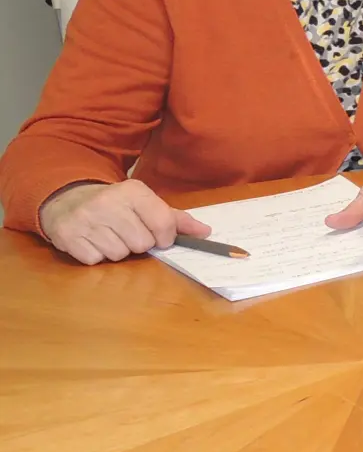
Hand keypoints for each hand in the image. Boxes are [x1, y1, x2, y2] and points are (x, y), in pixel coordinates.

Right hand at [39, 180, 211, 265]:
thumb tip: (206, 232)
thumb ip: (175, 218)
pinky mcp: (68, 235)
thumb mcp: (145, 203)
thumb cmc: (116, 204)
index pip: (163, 222)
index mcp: (133, 191)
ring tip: (110, 235)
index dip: (166, 237)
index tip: (160, 237)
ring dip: (118, 251)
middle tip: (128, 233)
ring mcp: (86, 219)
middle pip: (142, 243)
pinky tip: (93, 241)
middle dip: (140, 244)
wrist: (67, 200)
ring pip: (119, 254)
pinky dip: (97, 256)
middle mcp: (108, 202)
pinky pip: (96, 260)